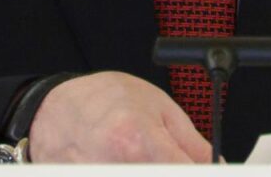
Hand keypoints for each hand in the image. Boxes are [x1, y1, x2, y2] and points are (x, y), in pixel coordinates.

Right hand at [28, 71, 210, 162]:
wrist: (55, 110)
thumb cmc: (102, 100)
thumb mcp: (157, 106)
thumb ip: (191, 142)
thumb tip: (215, 165)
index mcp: (139, 141)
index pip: (185, 173)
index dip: (200, 174)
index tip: (203, 171)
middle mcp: (118, 168)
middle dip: (173, 171)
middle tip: (168, 160)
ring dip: (152, 171)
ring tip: (142, 158)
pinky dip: (130, 173)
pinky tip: (125, 163)